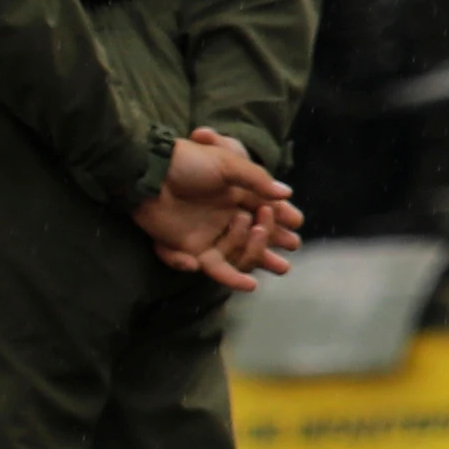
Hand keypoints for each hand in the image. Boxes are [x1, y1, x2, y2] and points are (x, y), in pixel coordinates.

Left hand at [129, 129, 302, 287]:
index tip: (297, 222)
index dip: (282, 215)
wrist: (151, 174)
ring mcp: (209, 233)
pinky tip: (251, 285)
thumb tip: (286, 193)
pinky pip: (216, 267)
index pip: (265, 207)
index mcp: (234, 193)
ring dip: (260, 258)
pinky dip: (232, 278)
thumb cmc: (187, 162)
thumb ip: (256, 178)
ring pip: (240, 252)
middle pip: (256, 233)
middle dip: (276, 241)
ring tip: (280, 266)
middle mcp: (224, 215)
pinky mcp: (192, 248)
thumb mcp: (227, 163)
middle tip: (293, 247)